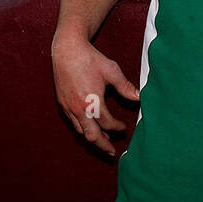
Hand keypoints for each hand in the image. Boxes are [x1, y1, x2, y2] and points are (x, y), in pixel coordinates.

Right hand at [51, 36, 138, 156]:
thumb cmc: (90, 59)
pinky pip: (73, 122)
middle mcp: (79, 108)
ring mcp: (69, 107)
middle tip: (111, 152)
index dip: (118, 127)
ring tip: (103, 140)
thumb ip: (126, 87)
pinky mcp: (62, 103)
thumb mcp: (112, 71)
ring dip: (93, 137)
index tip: (124, 126)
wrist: (67, 50)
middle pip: (92, 136)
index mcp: (92, 102)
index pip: (107, 123)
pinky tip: (89, 125)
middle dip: (103, 145)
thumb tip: (140, 98)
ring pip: (81, 131)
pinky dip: (83, 128)